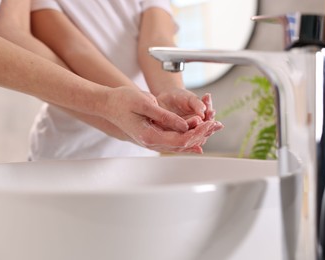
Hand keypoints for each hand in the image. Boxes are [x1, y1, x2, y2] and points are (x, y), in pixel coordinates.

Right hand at [104, 86, 220, 152]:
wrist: (108, 105)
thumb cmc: (122, 101)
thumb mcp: (145, 103)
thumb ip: (165, 116)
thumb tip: (184, 125)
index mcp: (149, 136)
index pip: (180, 140)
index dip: (197, 132)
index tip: (209, 122)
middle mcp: (152, 142)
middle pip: (183, 145)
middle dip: (201, 135)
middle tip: (216, 124)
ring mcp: (153, 141)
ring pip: (180, 144)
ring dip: (197, 136)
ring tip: (212, 127)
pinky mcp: (154, 136)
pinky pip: (174, 140)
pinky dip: (188, 136)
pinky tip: (198, 133)